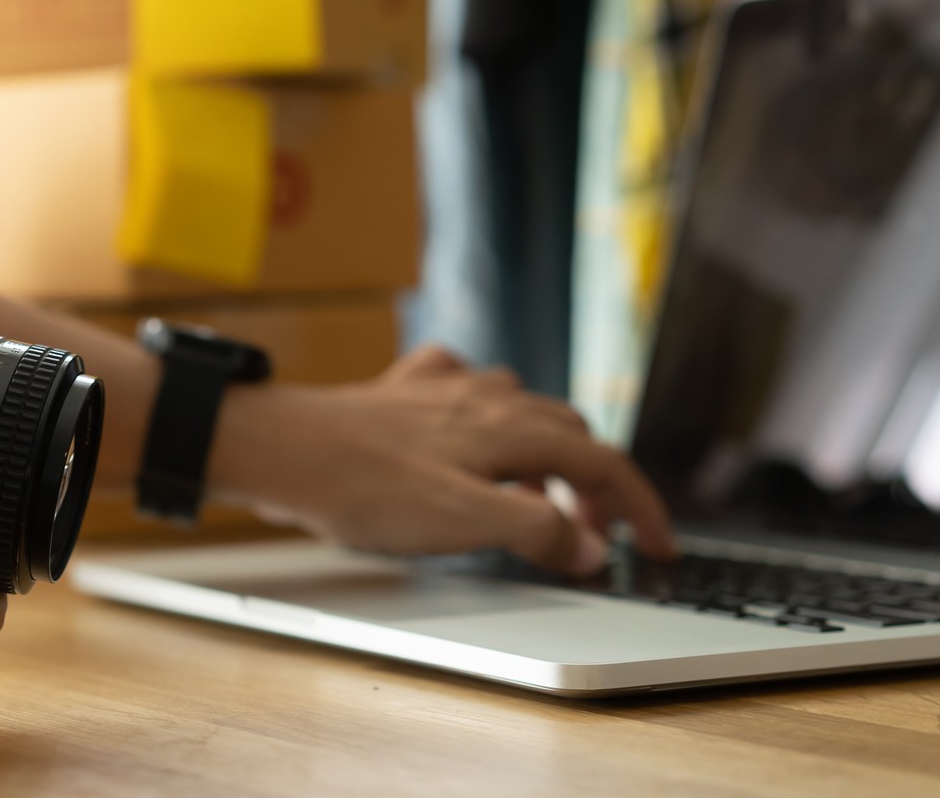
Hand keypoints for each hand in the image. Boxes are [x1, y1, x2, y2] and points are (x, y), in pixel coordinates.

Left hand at [208, 345, 675, 575]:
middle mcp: (485, 398)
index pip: (602, 462)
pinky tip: (466, 431)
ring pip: (520, 409)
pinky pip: (462, 390)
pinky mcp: (401, 393)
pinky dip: (484, 416)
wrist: (282, 448)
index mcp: (510, 429)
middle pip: (568, 431)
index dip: (638, 507)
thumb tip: (590, 548)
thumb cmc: (365, 486)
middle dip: (594, 483)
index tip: (658, 547)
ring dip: (543, 452)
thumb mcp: (463, 523)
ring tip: (536, 497)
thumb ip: (535, 531)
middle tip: (593, 535)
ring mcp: (442, 391)